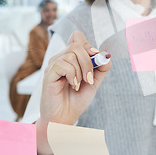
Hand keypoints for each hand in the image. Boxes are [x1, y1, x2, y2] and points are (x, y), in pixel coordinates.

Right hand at [36, 31, 111, 154]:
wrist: (65, 117)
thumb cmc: (77, 99)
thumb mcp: (94, 82)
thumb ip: (101, 68)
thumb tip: (107, 55)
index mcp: (71, 57)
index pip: (77, 37)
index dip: (88, 44)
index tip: (95, 58)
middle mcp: (61, 58)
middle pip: (77, 44)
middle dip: (89, 62)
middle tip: (89, 78)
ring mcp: (53, 65)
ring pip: (72, 54)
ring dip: (81, 71)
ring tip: (79, 84)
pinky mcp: (48, 74)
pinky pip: (63, 64)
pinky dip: (73, 76)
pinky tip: (72, 85)